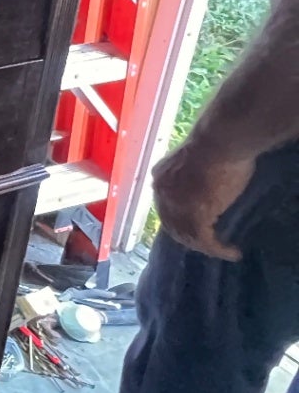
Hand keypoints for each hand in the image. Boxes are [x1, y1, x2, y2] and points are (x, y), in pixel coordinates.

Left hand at [151, 137, 254, 259]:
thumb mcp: (196, 161)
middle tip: (211, 245)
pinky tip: (232, 252)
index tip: (197, 229)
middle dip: (191, 238)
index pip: (166, 207)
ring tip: (226, 251)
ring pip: (188, 236)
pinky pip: (205, 241)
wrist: (220, 139)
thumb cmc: (217, 143)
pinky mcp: (195, 215)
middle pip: (172, 225)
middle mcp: (162, 193)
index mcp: (160, 177)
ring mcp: (176, 205)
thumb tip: (205, 189)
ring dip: (207, 247)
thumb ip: (193, 178)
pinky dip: (218, 250)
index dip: (180, 221)